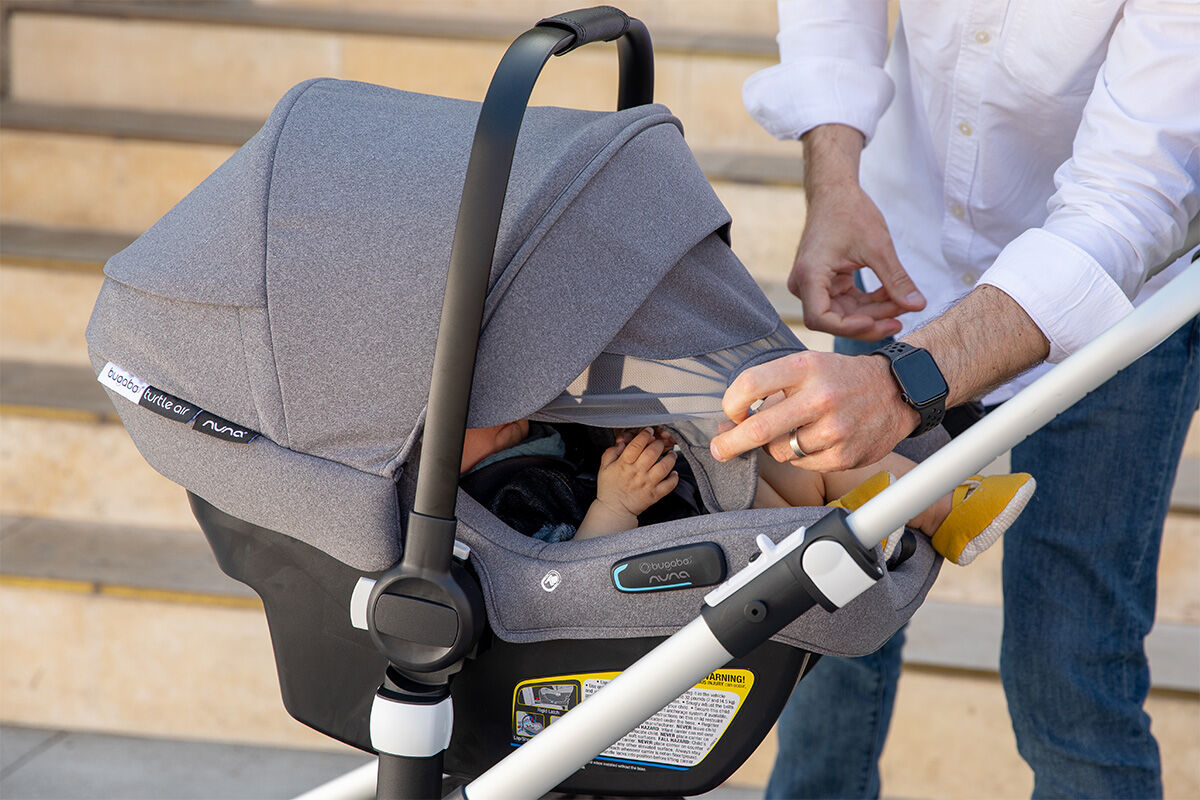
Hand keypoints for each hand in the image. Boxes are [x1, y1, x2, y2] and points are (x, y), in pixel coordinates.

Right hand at [597, 427, 679, 517]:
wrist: (614, 509)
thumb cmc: (609, 488)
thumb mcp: (604, 467)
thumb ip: (611, 452)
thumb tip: (622, 442)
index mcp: (624, 464)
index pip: (637, 444)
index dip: (645, 435)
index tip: (649, 431)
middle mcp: (638, 472)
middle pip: (653, 452)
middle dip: (658, 443)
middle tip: (659, 442)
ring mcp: (648, 484)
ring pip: (664, 466)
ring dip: (670, 457)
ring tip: (671, 454)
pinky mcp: (655, 494)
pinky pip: (669, 485)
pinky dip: (674, 477)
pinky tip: (673, 472)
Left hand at [709, 350, 918, 470]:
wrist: (896, 391)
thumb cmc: (840, 379)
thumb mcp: (807, 367)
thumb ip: (768, 391)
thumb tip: (726, 424)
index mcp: (806, 368)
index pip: (750, 384)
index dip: (730, 404)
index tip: (730, 413)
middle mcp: (821, 397)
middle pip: (759, 428)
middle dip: (730, 443)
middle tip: (718, 448)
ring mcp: (834, 430)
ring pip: (779, 451)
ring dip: (773, 447)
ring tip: (790, 432)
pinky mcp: (844, 456)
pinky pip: (802, 464)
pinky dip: (799, 456)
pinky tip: (814, 440)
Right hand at [792, 124, 924, 339]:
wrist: (835, 192)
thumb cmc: (850, 212)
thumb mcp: (878, 247)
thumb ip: (896, 280)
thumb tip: (918, 306)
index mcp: (810, 274)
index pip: (821, 318)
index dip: (848, 327)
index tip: (876, 322)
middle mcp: (805, 284)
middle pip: (835, 319)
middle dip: (869, 320)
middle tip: (901, 318)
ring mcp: (814, 285)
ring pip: (844, 313)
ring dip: (873, 312)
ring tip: (901, 304)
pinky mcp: (825, 283)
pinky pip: (847, 302)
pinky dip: (869, 302)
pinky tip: (891, 296)